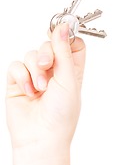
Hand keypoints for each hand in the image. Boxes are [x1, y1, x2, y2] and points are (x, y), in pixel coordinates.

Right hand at [5, 23, 85, 149]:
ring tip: (40, 89)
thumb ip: (64, 52)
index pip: (72, 44)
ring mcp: (35, 76)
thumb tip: (63, 27)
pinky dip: (22, 76)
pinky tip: (29, 92)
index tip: (61, 32)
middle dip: (47, 53)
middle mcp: (54, 71)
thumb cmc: (62, 114)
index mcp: (72, 70)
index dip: (67, 37)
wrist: (41, 137)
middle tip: (46, 66)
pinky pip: (16, 65)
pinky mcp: (17, 82)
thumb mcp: (68, 80)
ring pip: (31, 54)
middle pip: (49, 45)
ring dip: (35, 70)